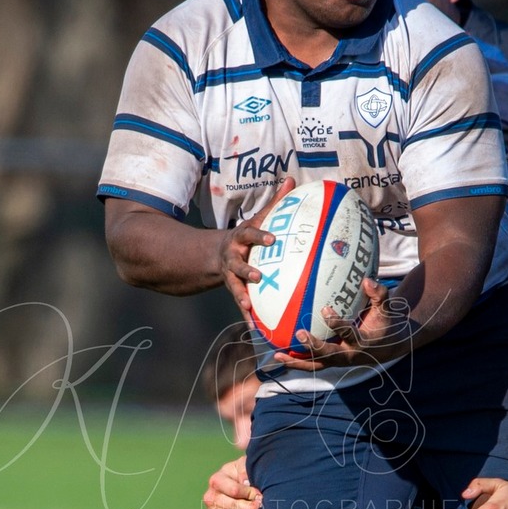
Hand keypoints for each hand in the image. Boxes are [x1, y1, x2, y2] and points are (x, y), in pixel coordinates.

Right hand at [203, 456, 260, 508]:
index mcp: (216, 480)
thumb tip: (245, 482)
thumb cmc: (245, 473)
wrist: (245, 483)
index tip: (259, 493)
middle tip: (260, 505)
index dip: (249, 493)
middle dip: (249, 506)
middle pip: (230, 505)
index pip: (233, 491)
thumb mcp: (245, 465)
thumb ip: (244, 470)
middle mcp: (210, 496)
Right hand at [215, 179, 293, 317]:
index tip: (271, 239)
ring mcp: (231, 276)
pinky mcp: (235, 291)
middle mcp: (233, 258)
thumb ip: (275, 202)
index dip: (260, 236)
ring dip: (242, 297)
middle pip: (237, 264)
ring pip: (235, 287)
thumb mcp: (257, 219)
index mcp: (241, 239)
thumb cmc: (246, 236)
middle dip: (246, 270)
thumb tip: (293, 179)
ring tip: (248, 307)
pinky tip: (257, 329)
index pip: (250, 234)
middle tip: (258, 276)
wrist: (214, 256)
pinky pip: (242, 304)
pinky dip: (249, 317)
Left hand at [274, 276, 407, 371]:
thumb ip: (379, 294)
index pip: (349, 333)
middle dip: (314, 346)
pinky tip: (279, 354)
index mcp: (362, 342)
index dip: (337, 324)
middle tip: (299, 334)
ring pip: (316, 365)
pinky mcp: (331, 362)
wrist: (388, 347)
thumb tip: (367, 280)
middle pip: (329, 354)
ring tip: (277, 355)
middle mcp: (349, 354)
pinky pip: (312, 364)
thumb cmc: (385, 323)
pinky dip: (296, 362)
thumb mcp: (387, 309)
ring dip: (297, 362)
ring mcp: (339, 361)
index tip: (325, 309)